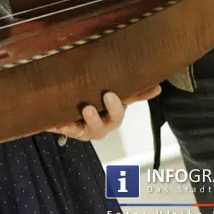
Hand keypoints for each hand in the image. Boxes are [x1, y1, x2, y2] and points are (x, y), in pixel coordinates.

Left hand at [47, 86, 161, 141]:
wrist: (61, 115)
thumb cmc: (87, 100)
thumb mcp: (101, 89)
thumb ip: (123, 85)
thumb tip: (154, 82)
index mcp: (113, 111)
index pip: (130, 102)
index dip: (143, 95)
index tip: (154, 88)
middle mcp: (104, 123)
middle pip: (115, 119)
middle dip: (114, 108)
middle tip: (109, 95)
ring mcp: (87, 129)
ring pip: (94, 128)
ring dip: (92, 119)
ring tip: (86, 108)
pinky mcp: (70, 131)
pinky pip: (67, 130)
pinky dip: (63, 126)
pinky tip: (58, 122)